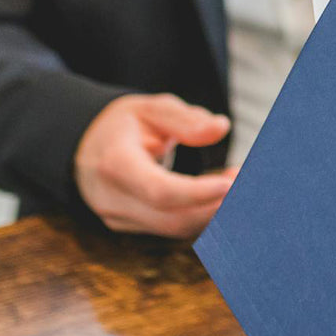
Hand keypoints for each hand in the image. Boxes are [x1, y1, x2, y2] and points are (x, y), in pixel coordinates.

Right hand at [74, 93, 236, 238]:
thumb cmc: (124, 124)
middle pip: (171, 217)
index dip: (197, 192)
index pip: (159, 190)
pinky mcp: (128, 225)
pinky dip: (197, 214)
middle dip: (215, 205)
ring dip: (211, 211)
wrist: (85, 145)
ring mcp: (117, 217)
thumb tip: (221, 128)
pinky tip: (219, 196)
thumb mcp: (152, 108)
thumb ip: (185, 119)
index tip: (231, 184)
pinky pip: (168, 228)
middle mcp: (111, 198)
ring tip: (237, 183)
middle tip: (249, 182)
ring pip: (173, 228)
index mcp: (114, 163)